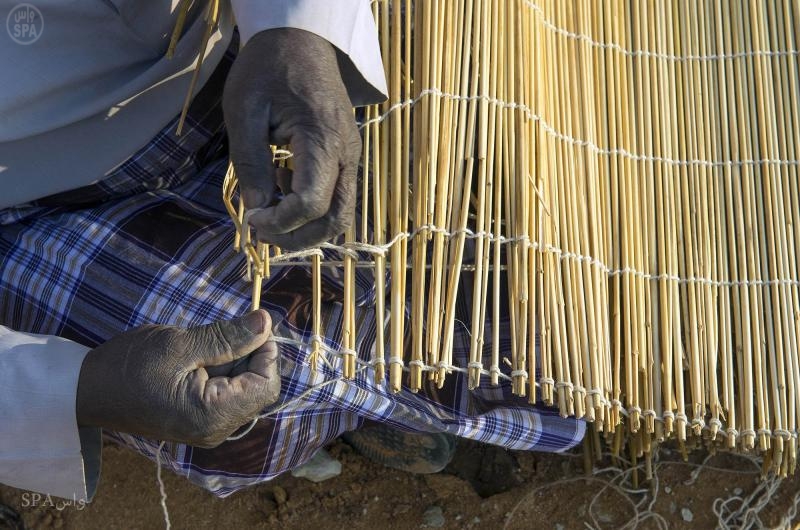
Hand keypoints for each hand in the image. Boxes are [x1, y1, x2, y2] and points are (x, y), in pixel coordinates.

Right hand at [76, 310, 279, 447]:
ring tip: (199, 349)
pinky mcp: (200, 421)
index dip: (265, 352)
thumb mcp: (181, 344)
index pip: (267, 384)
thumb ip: (228, 336)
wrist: (87, 391)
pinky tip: (196, 360)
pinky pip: (226, 393)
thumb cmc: (128, 367)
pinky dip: (220, 371)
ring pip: (243, 387)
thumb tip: (266, 322)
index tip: (248, 326)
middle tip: (216, 335)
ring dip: (232, 361)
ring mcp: (208, 428)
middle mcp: (216, 430)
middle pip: (258, 387)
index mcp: (213, 416)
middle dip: (247, 355)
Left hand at [223, 28, 361, 249]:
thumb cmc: (268, 68)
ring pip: (341, 214)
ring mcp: (350, 156)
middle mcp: (346, 153)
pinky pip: (338, 197)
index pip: (311, 203)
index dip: (280, 223)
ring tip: (271, 214)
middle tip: (262, 233)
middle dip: (299, 238)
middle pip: (336, 219)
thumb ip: (250, 163)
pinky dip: (312, 209)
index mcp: (323, 139)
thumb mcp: (244, 110)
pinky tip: (283, 187)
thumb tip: (256, 209)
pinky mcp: (346, 156)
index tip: (251, 220)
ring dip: (307, 228)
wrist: (300, 39)